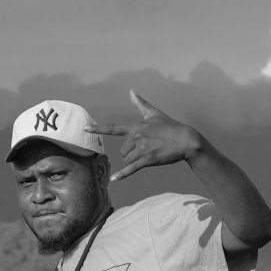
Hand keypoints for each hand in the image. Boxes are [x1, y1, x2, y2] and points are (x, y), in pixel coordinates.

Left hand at [87, 89, 201, 182]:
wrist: (186, 140)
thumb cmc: (170, 127)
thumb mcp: (154, 114)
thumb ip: (140, 103)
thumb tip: (131, 90)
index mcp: (136, 126)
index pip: (113, 127)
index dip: (98, 129)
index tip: (84, 128)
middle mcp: (137, 136)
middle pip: (123, 151)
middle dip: (131, 153)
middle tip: (148, 149)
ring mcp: (142, 148)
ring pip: (127, 160)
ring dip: (136, 161)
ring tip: (151, 154)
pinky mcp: (148, 159)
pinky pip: (131, 168)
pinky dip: (123, 175)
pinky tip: (114, 180)